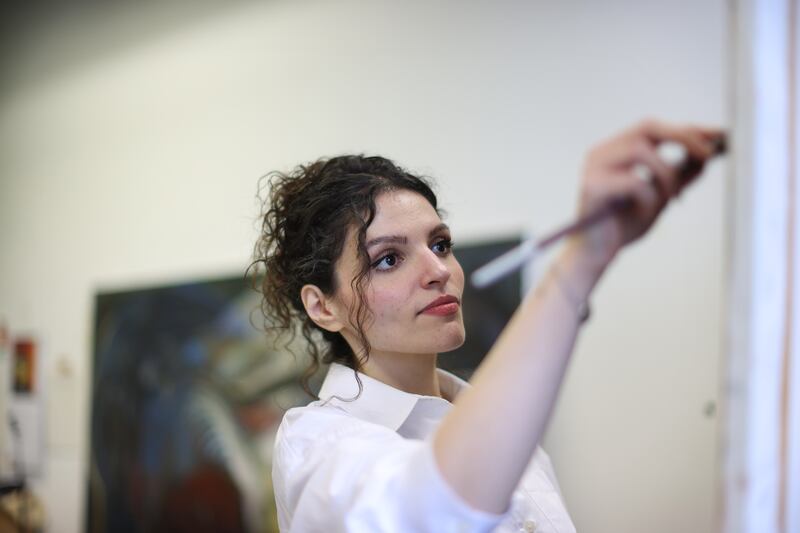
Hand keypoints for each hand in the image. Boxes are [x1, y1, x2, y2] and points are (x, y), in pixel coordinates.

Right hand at [568, 119, 723, 273]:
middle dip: (683, 138)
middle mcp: (602, 152)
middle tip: (709, 156)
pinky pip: (634, 181)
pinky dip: (649, 197)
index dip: (688, 130)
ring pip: (641, 150)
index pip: (655, 129)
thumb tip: (707, 156)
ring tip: (672, 198)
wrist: (594, 255)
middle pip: (647, 127)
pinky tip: (645, 212)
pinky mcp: (592, 187)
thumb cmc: (623, 225)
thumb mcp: (660, 197)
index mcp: (615, 150)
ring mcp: (594, 168)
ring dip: (666, 174)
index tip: (720, 135)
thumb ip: (679, 176)